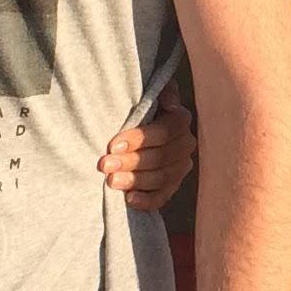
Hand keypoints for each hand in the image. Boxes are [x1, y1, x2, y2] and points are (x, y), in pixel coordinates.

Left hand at [99, 90, 196, 210]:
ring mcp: (180, 168)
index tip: (113, 144)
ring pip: (161, 178)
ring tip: (110, 181)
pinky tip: (129, 199)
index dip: (140, 138)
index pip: (166, 130)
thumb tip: (170, 102)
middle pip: (161, 157)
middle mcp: (185, 145)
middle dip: (131, 161)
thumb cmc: (139, 106)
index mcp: (180, 120)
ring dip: (134, 180)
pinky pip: (162, 197)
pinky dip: (146, 200)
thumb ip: (161, 90)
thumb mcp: (148, 92)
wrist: (134, 130)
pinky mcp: (171, 186)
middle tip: (104, 164)